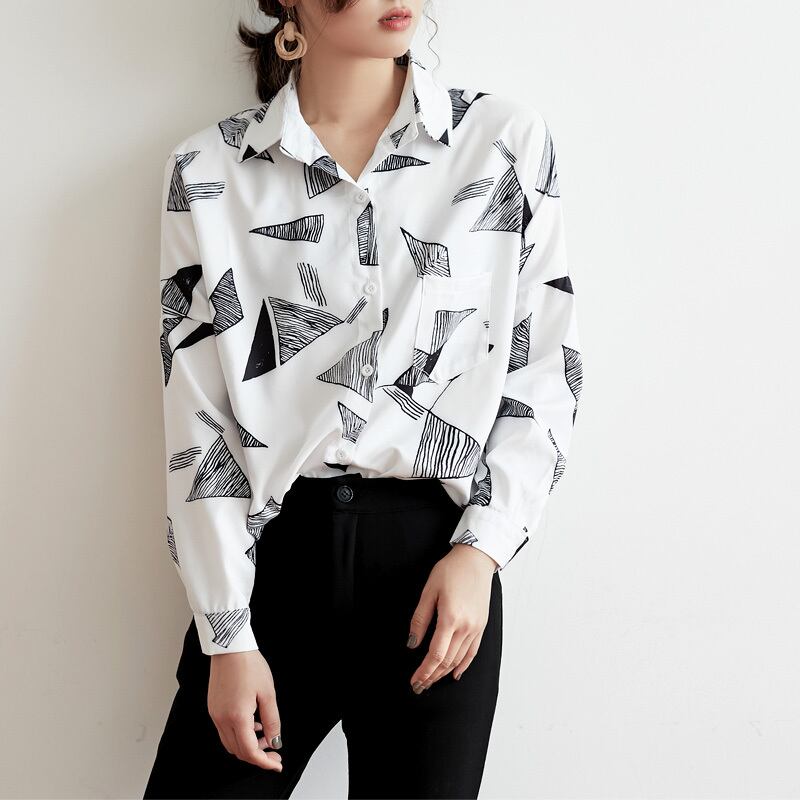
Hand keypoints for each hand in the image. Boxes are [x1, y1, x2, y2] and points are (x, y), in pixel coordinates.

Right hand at [207, 650, 282, 771]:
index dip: (264, 761)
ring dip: (248, 745)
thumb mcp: (268, 693)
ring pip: (230, 743)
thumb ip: (272, 720)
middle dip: (258, 755)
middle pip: (239, 751)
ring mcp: (215, 714)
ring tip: (265, 735)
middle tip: (274, 751)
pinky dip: (240, 734)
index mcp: (237, 717)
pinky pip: (225, 731)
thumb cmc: (249, 665)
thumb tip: (275, 740)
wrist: (230, 648)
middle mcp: (222, 719)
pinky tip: (253, 723)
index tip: (276, 763)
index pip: (250, 751)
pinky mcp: (213, 708)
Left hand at [407, 543, 497, 691]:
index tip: (414, 681)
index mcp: (450, 618)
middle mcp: (466, 627)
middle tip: (418, 686)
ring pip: (459, 659)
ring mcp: (476, 628)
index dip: (424, 671)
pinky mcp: (482, 626)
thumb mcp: (429, 590)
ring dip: (444, 673)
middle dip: (431, 676)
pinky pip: (472, 652)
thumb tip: (412, 644)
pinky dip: (463, 665)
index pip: (435, 654)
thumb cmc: (451, 571)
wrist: (476, 560)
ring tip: (431, 681)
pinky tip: (455, 673)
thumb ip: (420, 619)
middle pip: (447, 661)